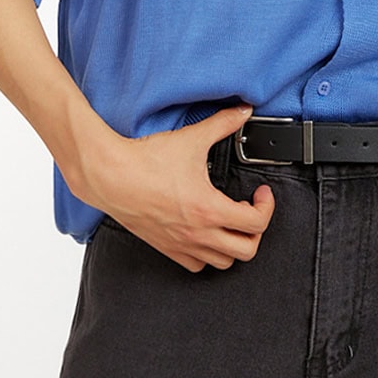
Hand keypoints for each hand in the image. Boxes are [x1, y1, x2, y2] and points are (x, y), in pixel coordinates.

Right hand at [73, 105, 274, 272]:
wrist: (110, 176)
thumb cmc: (145, 161)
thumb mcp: (191, 138)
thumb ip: (223, 123)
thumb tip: (243, 111)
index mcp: (209, 208)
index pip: (257, 223)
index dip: (267, 207)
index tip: (261, 194)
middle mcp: (198, 233)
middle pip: (246, 251)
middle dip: (256, 231)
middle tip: (250, 211)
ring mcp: (181, 244)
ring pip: (223, 263)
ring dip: (233, 245)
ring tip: (230, 222)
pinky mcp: (166, 247)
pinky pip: (196, 265)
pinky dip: (208, 255)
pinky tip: (206, 233)